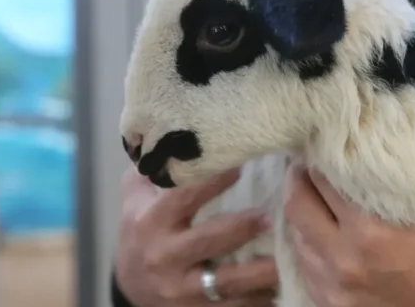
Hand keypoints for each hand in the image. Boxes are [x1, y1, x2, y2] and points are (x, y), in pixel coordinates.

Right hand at [115, 166, 277, 306]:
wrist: (129, 285)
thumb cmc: (141, 228)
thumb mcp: (136, 195)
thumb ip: (153, 165)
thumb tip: (172, 125)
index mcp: (151, 222)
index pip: (183, 197)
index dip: (212, 182)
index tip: (240, 166)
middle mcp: (164, 256)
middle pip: (208, 240)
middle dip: (242, 229)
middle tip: (271, 215)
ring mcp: (181, 288)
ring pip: (224, 282)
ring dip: (257, 272)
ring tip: (284, 257)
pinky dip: (257, 298)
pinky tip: (280, 284)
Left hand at [283, 87, 414, 306]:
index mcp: (374, 231)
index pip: (324, 177)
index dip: (321, 152)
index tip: (324, 137)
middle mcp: (345, 259)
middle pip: (298, 202)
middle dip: (303, 176)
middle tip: (313, 159)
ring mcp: (334, 286)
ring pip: (294, 233)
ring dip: (300, 208)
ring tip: (314, 189)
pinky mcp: (333, 305)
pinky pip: (302, 266)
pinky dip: (305, 242)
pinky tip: (319, 227)